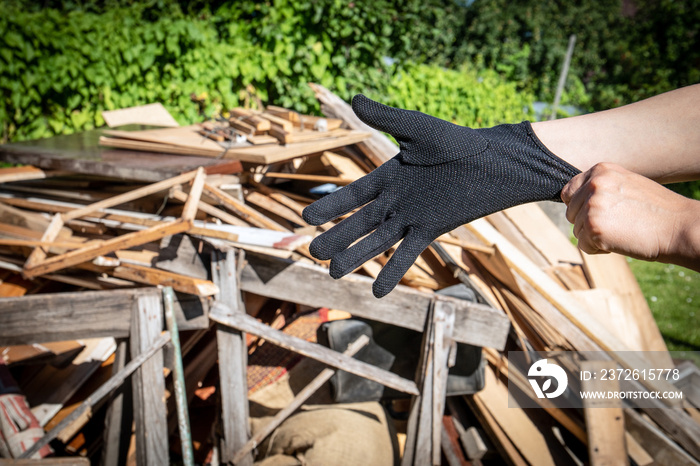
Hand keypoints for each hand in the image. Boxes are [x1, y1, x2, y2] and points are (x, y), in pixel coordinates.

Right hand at [303, 95, 579, 296]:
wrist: (493, 162)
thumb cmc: (457, 141)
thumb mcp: (416, 127)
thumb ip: (385, 116)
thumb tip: (355, 98)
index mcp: (389, 177)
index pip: (352, 196)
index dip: (330, 208)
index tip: (307, 220)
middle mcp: (396, 200)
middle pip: (359, 223)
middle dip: (336, 237)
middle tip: (313, 252)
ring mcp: (412, 217)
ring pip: (377, 241)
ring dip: (356, 256)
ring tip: (334, 273)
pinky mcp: (431, 230)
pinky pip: (407, 254)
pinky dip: (392, 273)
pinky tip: (377, 292)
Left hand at [561, 162, 699, 267]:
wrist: (680, 227)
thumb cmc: (655, 210)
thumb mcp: (626, 186)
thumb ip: (600, 187)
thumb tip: (570, 198)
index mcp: (601, 170)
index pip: (569, 191)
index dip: (580, 207)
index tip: (598, 213)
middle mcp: (593, 184)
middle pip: (571, 213)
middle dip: (588, 223)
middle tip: (618, 224)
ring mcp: (592, 206)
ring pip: (577, 230)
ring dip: (595, 236)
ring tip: (623, 231)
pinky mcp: (593, 228)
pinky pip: (583, 246)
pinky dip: (598, 249)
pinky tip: (620, 242)